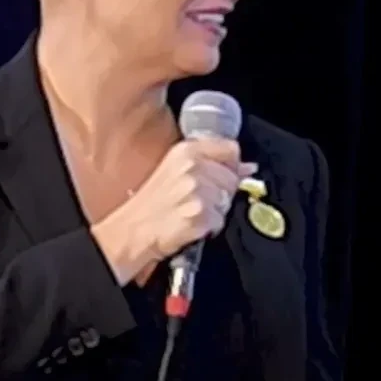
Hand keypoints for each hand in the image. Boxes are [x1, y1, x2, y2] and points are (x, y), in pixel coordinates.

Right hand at [91, 138, 256, 284]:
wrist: (132, 231)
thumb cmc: (151, 205)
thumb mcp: (176, 172)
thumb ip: (213, 164)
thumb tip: (247, 168)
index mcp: (186, 151)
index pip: (231, 149)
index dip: (231, 166)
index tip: (220, 177)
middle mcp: (193, 167)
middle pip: (233, 178)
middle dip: (222, 193)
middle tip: (197, 201)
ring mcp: (197, 191)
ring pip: (228, 201)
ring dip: (215, 212)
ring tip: (191, 212)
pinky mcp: (200, 214)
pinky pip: (220, 221)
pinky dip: (209, 228)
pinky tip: (191, 225)